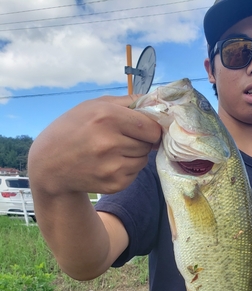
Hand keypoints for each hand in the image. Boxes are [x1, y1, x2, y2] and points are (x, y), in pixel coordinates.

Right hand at [28, 94, 161, 195]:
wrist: (50, 165)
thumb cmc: (73, 129)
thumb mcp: (94, 105)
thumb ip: (127, 102)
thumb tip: (157, 103)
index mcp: (107, 117)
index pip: (150, 126)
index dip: (151, 127)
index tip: (145, 127)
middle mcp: (110, 143)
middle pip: (148, 143)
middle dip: (141, 140)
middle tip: (122, 138)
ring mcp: (112, 167)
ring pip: (143, 159)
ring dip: (135, 155)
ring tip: (113, 151)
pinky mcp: (114, 184)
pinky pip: (135, 173)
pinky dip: (127, 168)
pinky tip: (109, 163)